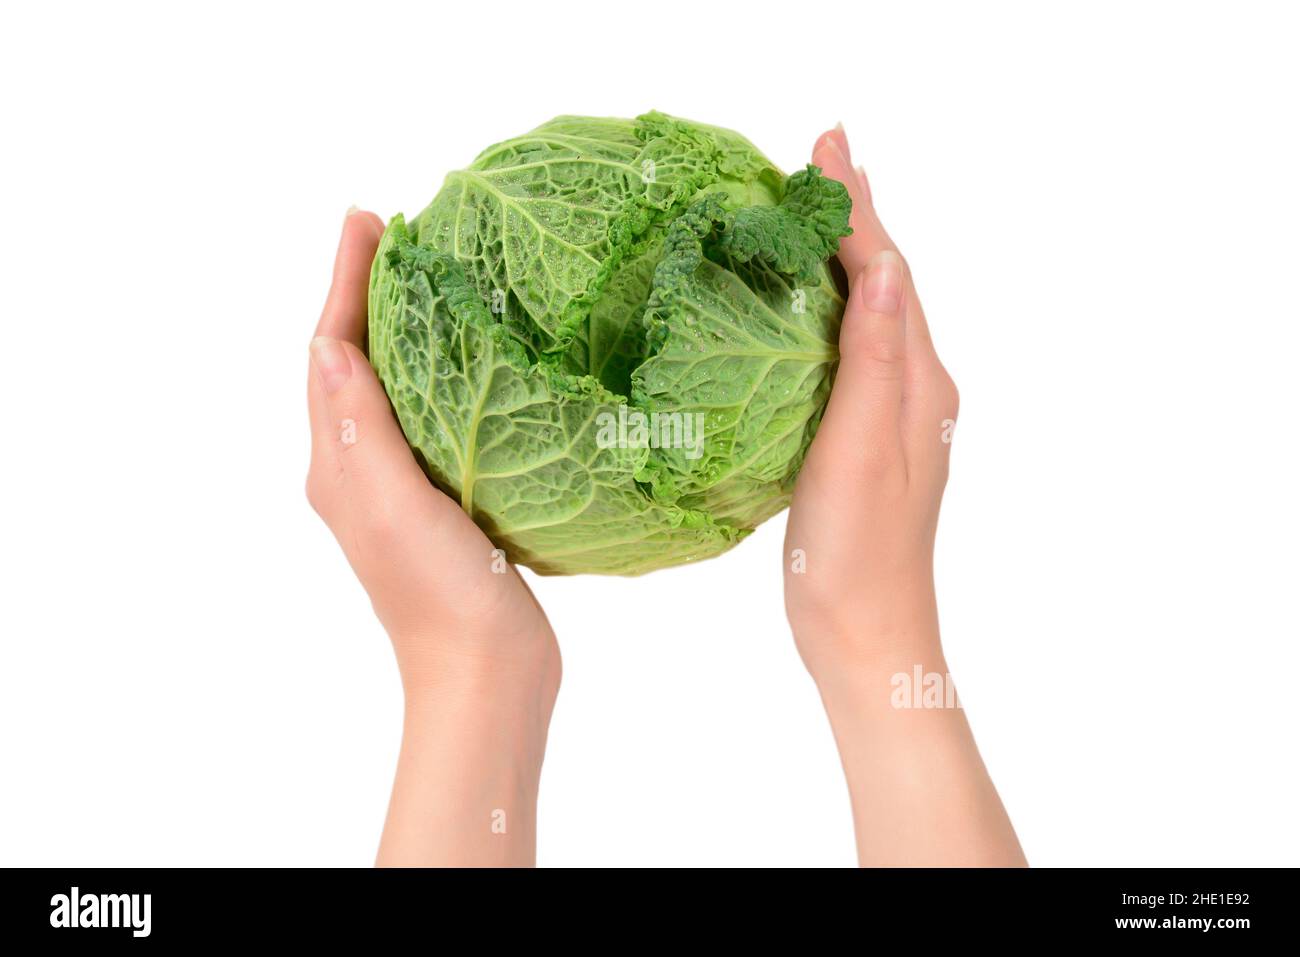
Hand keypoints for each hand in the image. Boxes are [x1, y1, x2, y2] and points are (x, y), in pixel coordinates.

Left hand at [306, 209, 559, 864]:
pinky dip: (442, 378)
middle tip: (396, 233)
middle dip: (366, 295)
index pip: (331, 354)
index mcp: (339, 466)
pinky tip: (476, 366)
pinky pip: (433, 421)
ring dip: (402, 331)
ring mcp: (401, 490)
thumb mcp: (394, 507)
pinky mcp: (444, 505)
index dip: (344, 284)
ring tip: (431, 279)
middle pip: (352, 362)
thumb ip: (361, 430)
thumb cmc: (439, 598)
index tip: (366, 221)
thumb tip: (326, 345)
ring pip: (392, 390)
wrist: (485, 677)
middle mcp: (360, 472)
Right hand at [784, 126, 958, 680]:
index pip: (888, 273)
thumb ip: (873, 359)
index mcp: (919, 383)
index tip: (826, 145)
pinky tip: (804, 312)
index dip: (855, 208)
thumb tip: (880, 267)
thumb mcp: (861, 450)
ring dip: (843, 258)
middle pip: (886, 284)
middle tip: (822, 154)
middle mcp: (916, 390)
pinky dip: (828, 311)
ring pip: (869, 315)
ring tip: (816, 212)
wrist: (866, 638)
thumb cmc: (858, 554)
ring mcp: (893, 417)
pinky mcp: (864, 441)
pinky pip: (850, 353)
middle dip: (854, 216)